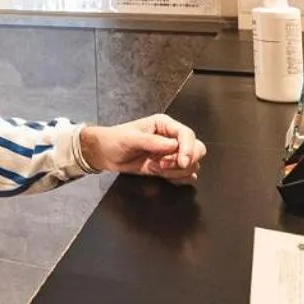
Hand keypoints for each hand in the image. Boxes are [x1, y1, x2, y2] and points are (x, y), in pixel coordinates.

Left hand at [79, 115, 205, 183]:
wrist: (106, 154)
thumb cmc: (115, 140)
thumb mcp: (130, 138)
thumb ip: (151, 142)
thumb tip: (172, 146)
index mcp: (165, 125)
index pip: (187, 134)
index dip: (188, 149)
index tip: (181, 162)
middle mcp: (172, 138)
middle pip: (197, 149)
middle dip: (184, 161)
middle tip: (163, 165)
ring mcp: (172, 154)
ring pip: (191, 164)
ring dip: (176, 171)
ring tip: (155, 167)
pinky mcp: (169, 167)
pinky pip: (185, 175)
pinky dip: (178, 179)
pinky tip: (163, 176)